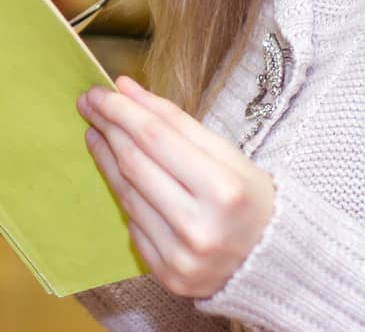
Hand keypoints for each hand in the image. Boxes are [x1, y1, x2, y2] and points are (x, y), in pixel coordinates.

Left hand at [77, 75, 276, 298]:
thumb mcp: (225, 152)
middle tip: (90, 104)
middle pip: (135, 164)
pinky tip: (118, 173)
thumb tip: (124, 89)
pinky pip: (134, 225)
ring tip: (97, 132)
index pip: (156, 138)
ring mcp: (181, 256)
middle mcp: (199, 227)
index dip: (122, 111)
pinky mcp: (167, 275)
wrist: (273, 261)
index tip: (100, 92)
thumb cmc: (250, 197)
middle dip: (108, 128)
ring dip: (106, 158)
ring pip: (127, 194)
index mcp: (223, 190)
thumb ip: (174, 120)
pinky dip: (125, 195)